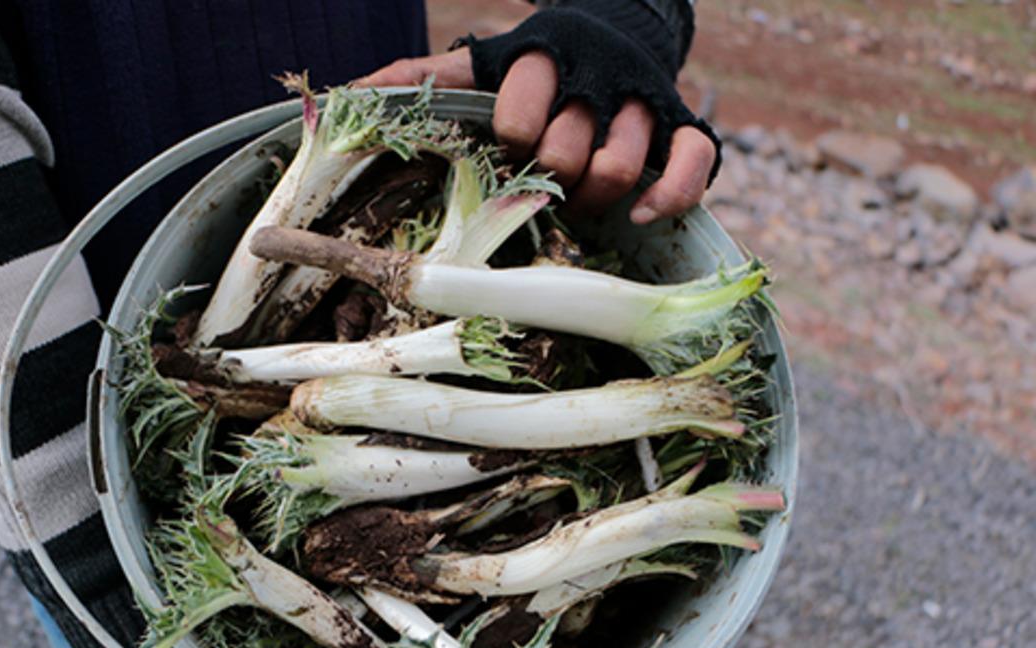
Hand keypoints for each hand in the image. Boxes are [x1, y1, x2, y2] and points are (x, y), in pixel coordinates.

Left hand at [355, 48, 716, 222]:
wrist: (611, 31)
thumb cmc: (532, 68)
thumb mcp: (478, 63)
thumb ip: (423, 76)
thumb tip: (350, 95)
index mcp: (541, 58)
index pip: (521, 110)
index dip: (510, 142)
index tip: (507, 150)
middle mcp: (597, 77)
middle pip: (568, 148)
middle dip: (548, 177)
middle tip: (541, 186)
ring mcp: (645, 102)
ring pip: (625, 161)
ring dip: (596, 194)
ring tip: (580, 201)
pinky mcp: (684, 125)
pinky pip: (695, 163)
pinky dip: (670, 195)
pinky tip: (641, 216)